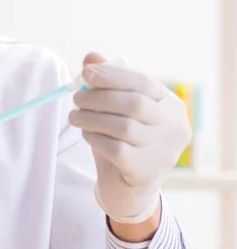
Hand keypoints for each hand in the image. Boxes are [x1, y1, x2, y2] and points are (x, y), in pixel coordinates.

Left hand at [69, 53, 191, 223]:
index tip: (86, 73)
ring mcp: (164, 151)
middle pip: (134, 104)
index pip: (143, 83)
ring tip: (74, 116)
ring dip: (92, 118)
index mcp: (170, 105)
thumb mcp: (117, 113)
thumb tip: (91, 58)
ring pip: (123, 126)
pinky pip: (115, 148)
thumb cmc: (123, 144)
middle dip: (99, 97)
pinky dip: (96, 138)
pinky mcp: (146, 171)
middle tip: (76, 98)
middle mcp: (174, 127)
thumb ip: (109, 85)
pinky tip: (86, 134)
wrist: (127, 190)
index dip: (113, 75)